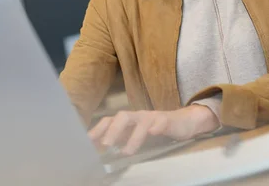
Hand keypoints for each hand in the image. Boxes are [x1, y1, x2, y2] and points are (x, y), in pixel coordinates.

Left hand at [88, 105, 219, 154]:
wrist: (182, 122)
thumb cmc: (155, 130)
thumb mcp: (135, 136)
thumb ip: (120, 140)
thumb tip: (101, 151)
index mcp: (128, 121)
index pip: (109, 121)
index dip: (97, 130)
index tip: (86, 142)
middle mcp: (138, 117)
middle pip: (122, 117)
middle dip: (112, 130)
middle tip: (105, 145)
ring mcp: (152, 117)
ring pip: (140, 121)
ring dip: (133, 136)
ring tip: (127, 151)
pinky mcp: (167, 120)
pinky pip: (161, 122)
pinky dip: (156, 127)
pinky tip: (154, 133)